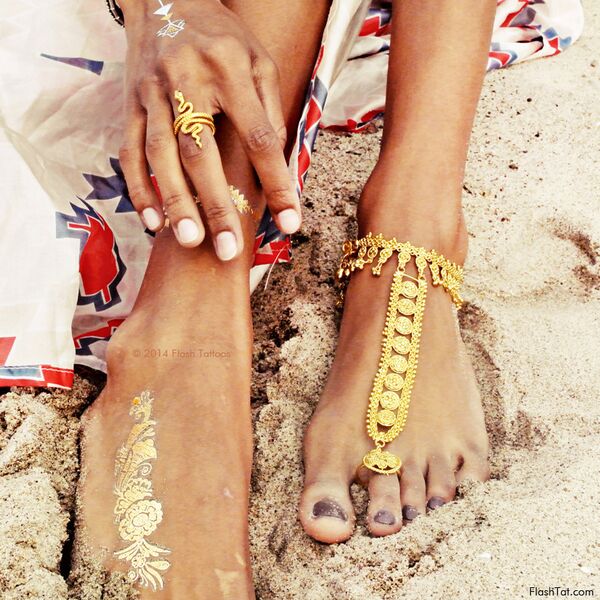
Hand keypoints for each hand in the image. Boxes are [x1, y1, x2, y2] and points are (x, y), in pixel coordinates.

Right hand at [117, 0, 300, 258]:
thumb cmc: (223, 38)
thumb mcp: (260, 61)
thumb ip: (270, 110)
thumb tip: (280, 167)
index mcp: (231, 70)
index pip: (260, 137)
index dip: (277, 183)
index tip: (291, 223)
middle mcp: (188, 81)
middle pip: (201, 151)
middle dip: (215, 204)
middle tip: (227, 249)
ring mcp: (153, 94)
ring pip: (160, 155)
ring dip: (174, 201)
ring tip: (189, 240)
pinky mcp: (130, 104)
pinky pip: (129, 150)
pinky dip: (139, 188)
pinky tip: (152, 220)